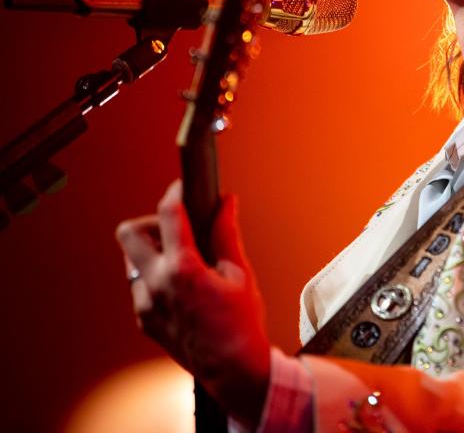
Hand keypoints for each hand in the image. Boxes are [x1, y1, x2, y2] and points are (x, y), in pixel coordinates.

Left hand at [115, 180, 270, 427]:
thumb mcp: (240, 273)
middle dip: (151, 222)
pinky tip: (182, 287)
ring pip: (132, 260)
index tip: (182, 187)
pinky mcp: (143, 319)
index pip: (168, 214)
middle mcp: (156, 284)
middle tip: (177, 229)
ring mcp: (144, 304)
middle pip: (129, 233)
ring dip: (152, 251)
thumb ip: (226, 234)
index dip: (175, 193)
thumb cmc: (242, 322)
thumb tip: (227, 201)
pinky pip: (139, 286)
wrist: (232, 369)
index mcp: (183, 269)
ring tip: (183, 259)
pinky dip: (156, 277)